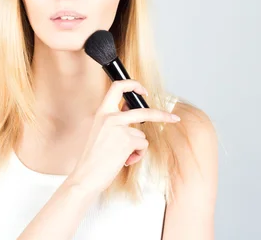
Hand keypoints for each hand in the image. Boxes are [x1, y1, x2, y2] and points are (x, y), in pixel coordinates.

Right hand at [66, 79, 180, 195]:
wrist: (86, 174)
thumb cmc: (93, 156)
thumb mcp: (101, 131)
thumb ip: (115, 120)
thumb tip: (132, 112)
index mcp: (102, 112)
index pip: (117, 87)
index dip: (133, 85)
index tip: (143, 90)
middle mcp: (110, 117)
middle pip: (144, 110)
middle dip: (162, 115)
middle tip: (173, 118)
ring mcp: (119, 128)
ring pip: (141, 135)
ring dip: (137, 147)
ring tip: (122, 156)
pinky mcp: (127, 140)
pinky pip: (142, 146)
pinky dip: (137, 155)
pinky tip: (124, 160)